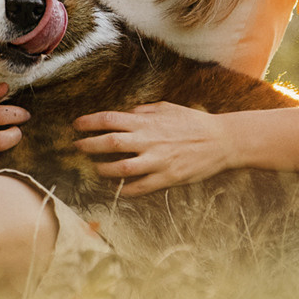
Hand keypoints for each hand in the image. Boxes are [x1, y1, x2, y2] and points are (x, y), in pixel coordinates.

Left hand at [73, 101, 237, 196]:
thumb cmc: (194, 122)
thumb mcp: (168, 108)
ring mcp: (157, 161)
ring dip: (104, 170)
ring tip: (96, 169)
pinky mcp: (167, 178)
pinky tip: (119, 190)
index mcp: (147, 122)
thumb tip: (128, 112)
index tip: (76, 125)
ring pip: (122, 168)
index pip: (110, 119)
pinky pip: (141, 187)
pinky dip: (127, 190)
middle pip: (110, 143)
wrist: (221, 141)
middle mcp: (149, 141)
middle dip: (89, 145)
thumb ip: (145, 110)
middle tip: (77, 146)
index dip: (90, 122)